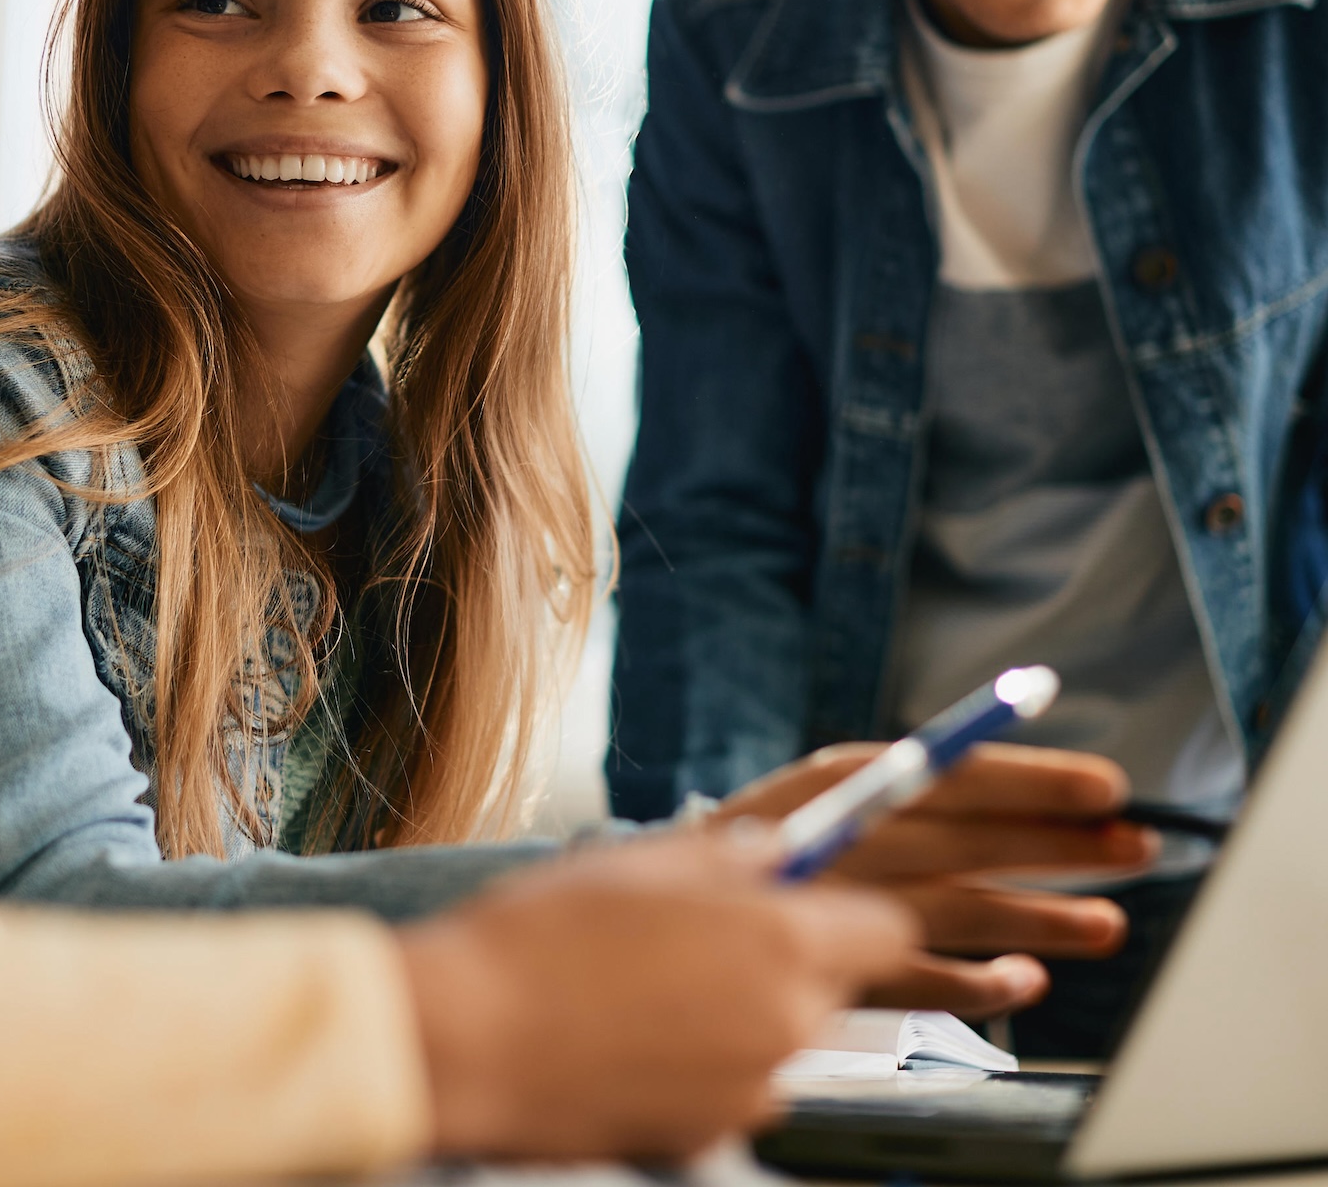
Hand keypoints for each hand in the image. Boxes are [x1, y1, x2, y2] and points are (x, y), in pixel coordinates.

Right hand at [396, 826, 916, 1161]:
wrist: (466, 1039)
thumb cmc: (542, 936)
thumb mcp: (638, 861)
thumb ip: (728, 854)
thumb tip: (776, 853)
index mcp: (779, 943)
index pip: (889, 930)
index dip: (855, 912)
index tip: (813, 901)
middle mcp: (784, 1026)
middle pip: (830, 988)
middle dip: (784, 961)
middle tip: (698, 937)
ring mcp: (750, 1093)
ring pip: (778, 1040)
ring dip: (736, 1014)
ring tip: (643, 987)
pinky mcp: (708, 1138)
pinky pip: (730, 1087)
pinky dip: (697, 1065)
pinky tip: (625, 1037)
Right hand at [714, 743, 1159, 1016]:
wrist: (624, 924)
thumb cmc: (710, 864)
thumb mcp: (784, 807)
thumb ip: (865, 799)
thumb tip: (979, 781)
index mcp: (828, 784)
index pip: (950, 774)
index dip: (1032, 780)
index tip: (1105, 784)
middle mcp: (839, 844)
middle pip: (971, 842)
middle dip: (1060, 844)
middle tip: (1136, 844)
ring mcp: (836, 918)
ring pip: (962, 914)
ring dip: (1040, 920)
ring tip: (1110, 924)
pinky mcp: (827, 983)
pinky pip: (923, 987)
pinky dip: (978, 987)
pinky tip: (1026, 980)